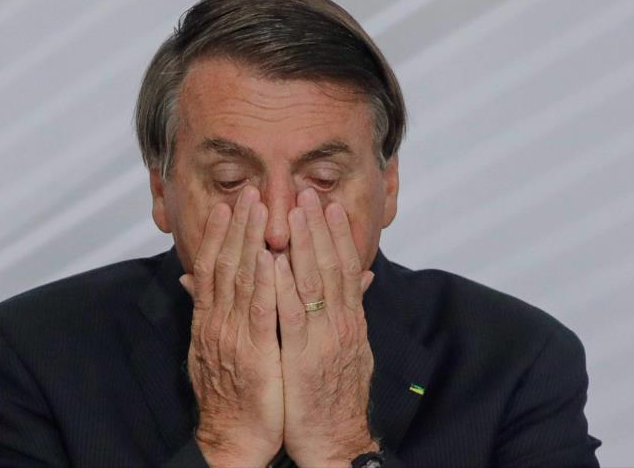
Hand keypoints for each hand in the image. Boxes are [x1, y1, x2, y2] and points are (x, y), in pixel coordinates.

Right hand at [179, 186, 283, 466]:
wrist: (233, 438)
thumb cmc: (229, 394)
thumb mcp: (212, 348)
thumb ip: (209, 311)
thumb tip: (195, 282)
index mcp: (210, 321)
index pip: (211, 267)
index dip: (219, 234)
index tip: (229, 205)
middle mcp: (216, 323)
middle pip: (224, 265)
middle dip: (237, 227)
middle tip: (248, 193)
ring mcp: (233, 337)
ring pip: (240, 280)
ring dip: (250, 242)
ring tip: (260, 211)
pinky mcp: (254, 354)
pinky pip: (259, 313)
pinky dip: (264, 283)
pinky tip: (271, 258)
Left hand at [275, 188, 377, 466]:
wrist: (336, 441)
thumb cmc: (336, 398)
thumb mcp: (348, 352)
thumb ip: (349, 314)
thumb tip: (360, 283)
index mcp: (350, 321)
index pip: (346, 268)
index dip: (336, 234)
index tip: (326, 204)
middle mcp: (342, 323)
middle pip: (333, 265)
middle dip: (320, 227)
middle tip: (309, 193)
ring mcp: (325, 338)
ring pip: (316, 282)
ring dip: (305, 244)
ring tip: (295, 212)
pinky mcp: (304, 356)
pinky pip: (293, 314)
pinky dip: (283, 284)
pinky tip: (273, 260)